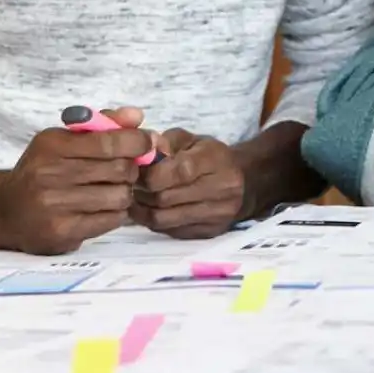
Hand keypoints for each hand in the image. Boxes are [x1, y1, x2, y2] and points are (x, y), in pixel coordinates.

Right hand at [0, 107, 156, 254]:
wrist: (5, 212)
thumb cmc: (42, 171)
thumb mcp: (63, 140)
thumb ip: (102, 124)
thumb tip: (138, 116)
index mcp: (52, 144)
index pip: (109, 141)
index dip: (138, 141)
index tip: (147, 143)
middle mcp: (50, 173)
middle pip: (121, 168)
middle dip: (131, 169)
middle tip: (123, 171)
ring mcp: (55, 204)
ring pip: (120, 195)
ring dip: (124, 193)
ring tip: (112, 190)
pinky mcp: (63, 231)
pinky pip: (112, 219)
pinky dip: (116, 213)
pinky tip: (103, 208)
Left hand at [129, 129, 249, 238]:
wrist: (244, 182)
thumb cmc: (210, 157)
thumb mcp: (192, 140)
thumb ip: (167, 142)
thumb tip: (145, 154)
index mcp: (216, 161)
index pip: (180, 171)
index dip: (151, 173)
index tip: (136, 170)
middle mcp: (221, 189)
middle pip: (167, 198)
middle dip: (142, 191)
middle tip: (130, 184)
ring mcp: (216, 214)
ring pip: (164, 219)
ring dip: (142, 209)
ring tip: (135, 197)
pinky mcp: (208, 232)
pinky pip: (170, 231)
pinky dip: (153, 221)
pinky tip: (148, 209)